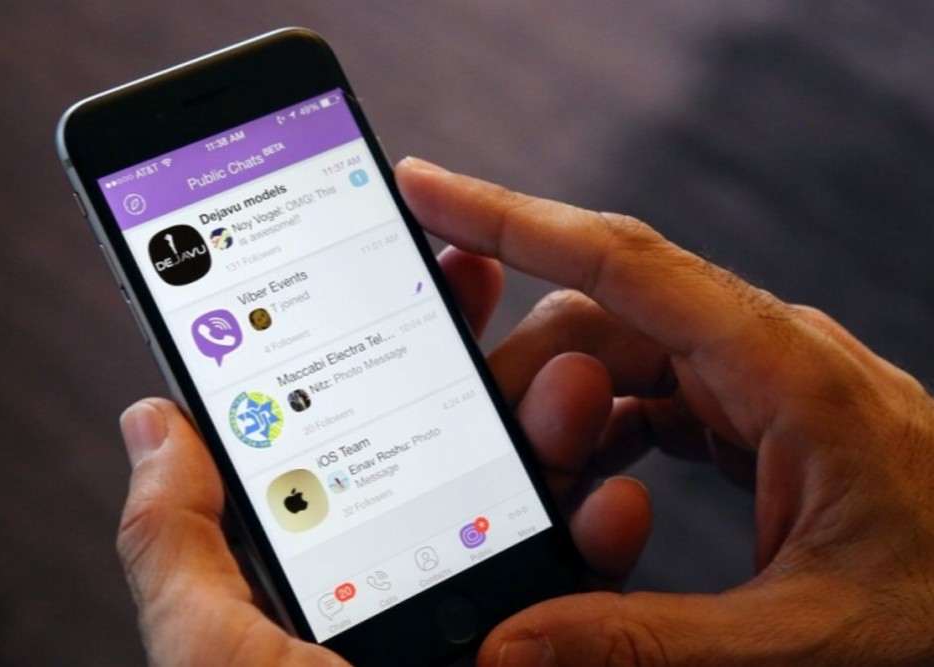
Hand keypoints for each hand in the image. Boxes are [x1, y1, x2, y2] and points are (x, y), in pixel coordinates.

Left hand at [116, 248, 646, 664]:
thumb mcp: (216, 659)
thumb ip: (177, 547)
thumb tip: (150, 422)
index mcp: (337, 568)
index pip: (370, 430)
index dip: (397, 341)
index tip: (430, 269)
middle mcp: (418, 582)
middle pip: (460, 446)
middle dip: (486, 362)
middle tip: (493, 296)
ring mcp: (493, 621)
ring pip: (535, 499)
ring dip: (559, 432)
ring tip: (574, 386)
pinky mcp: (554, 655)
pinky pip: (592, 586)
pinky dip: (610, 533)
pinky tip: (619, 502)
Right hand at [395, 158, 933, 665]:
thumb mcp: (800, 637)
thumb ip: (648, 639)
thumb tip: (511, 645)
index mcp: (788, 376)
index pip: (624, 264)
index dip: (513, 218)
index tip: (428, 188)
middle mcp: (767, 356)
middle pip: (601, 320)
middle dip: (526, 380)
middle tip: (486, 461)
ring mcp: (759, 383)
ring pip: (619, 359)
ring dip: (563, 418)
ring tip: (544, 495)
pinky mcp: (754, 416)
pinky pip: (650, 399)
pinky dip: (601, 438)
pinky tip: (591, 493)